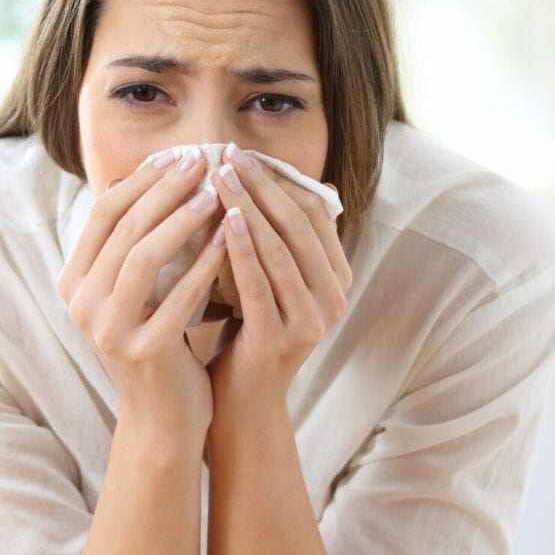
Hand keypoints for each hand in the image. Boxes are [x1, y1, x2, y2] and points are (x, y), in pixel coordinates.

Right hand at [57, 147, 230, 436]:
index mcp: (75, 282)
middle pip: (123, 228)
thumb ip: (135, 243)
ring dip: (182, 219)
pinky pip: (176, 297)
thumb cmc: (159, 342)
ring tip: (217, 193)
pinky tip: (230, 239)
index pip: (104, 214)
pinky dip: (203, 264)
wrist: (164, 418)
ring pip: (143, 257)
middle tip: (202, 160)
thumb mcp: (138, 291)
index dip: (142, 179)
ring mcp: (107, 330)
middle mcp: (81, 304)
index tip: (179, 153)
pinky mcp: (142, 352)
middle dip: (165, 189)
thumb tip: (151, 174)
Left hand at [205, 144, 352, 406]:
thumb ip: (277, 238)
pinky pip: (260, 283)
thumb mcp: (269, 279)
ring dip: (249, 208)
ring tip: (219, 177)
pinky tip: (221, 221)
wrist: (240, 401)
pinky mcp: (281, 339)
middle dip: (262, 185)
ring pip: (280, 250)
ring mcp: (311, 321)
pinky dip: (241, 249)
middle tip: (229, 153)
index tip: (243, 152)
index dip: (280, 178)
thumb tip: (277, 176)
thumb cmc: (247, 330)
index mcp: (335, 278)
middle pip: (299, 226)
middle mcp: (333, 298)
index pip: (313, 212)